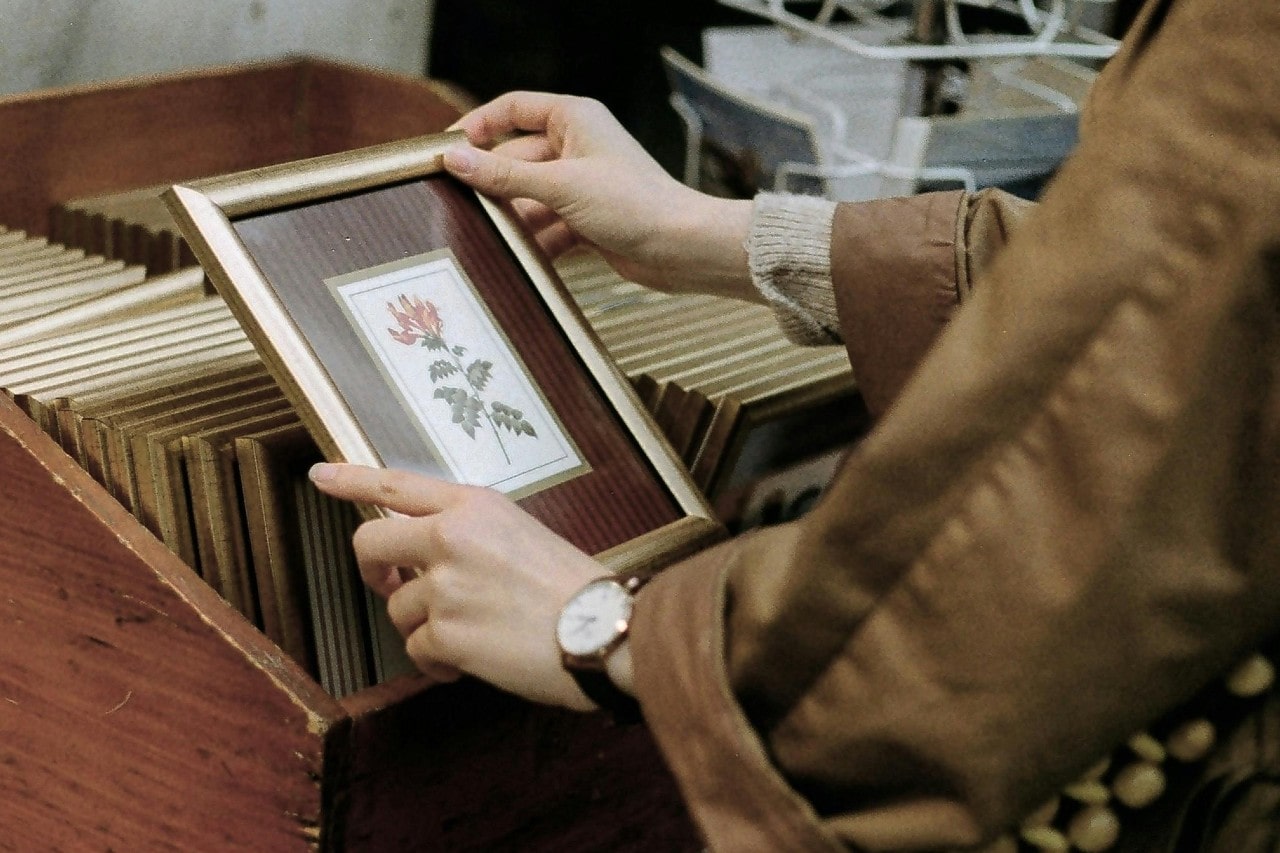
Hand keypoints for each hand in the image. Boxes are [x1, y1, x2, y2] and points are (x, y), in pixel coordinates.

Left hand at [308, 462, 604, 709]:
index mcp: (474, 506)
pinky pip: (418, 650)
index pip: (396, 485)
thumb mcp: (522, 534)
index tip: (321, 477)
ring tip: (471, 633)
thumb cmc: (575, 588)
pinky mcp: (446, 635)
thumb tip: (428, 558)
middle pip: (369, 544)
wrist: (604, 630)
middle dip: (374, 572)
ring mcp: (444, 586)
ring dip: (425, 626)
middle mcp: (451, 538)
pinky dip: (440, 662)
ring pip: (396, 608)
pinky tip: (471, 661)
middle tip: (392, 588)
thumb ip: (470, 536)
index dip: (351, 480)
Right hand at [443, 91, 760, 302]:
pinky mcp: (589, 219)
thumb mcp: (560, 186)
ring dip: (514, 219)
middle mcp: (578, 147)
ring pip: (530, 197)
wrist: (681, 249)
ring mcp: (583, 185)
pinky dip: (536, 241)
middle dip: (495, 186)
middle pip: (517, 159)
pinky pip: (548, 226)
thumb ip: (504, 173)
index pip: (514, 109)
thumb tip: (455, 159)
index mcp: (575, 120)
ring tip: (492, 239)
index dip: (480, 125)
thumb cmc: (634, 204)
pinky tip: (521, 259)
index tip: (449, 149)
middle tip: (462, 207)